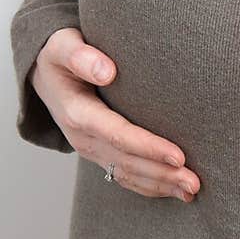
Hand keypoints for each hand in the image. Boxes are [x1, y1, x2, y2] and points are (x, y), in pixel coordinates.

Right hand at [30, 28, 199, 201]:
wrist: (45, 72)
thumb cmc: (59, 54)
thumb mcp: (63, 47)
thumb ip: (81, 56)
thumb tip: (108, 71)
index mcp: (77, 113)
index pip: (118, 135)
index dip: (148, 147)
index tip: (178, 156)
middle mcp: (83, 137)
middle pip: (126, 162)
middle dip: (161, 174)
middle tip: (194, 182)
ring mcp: (90, 148)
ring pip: (127, 174)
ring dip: (160, 185)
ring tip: (191, 191)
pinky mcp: (98, 152)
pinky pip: (123, 175)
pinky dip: (149, 186)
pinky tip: (173, 190)